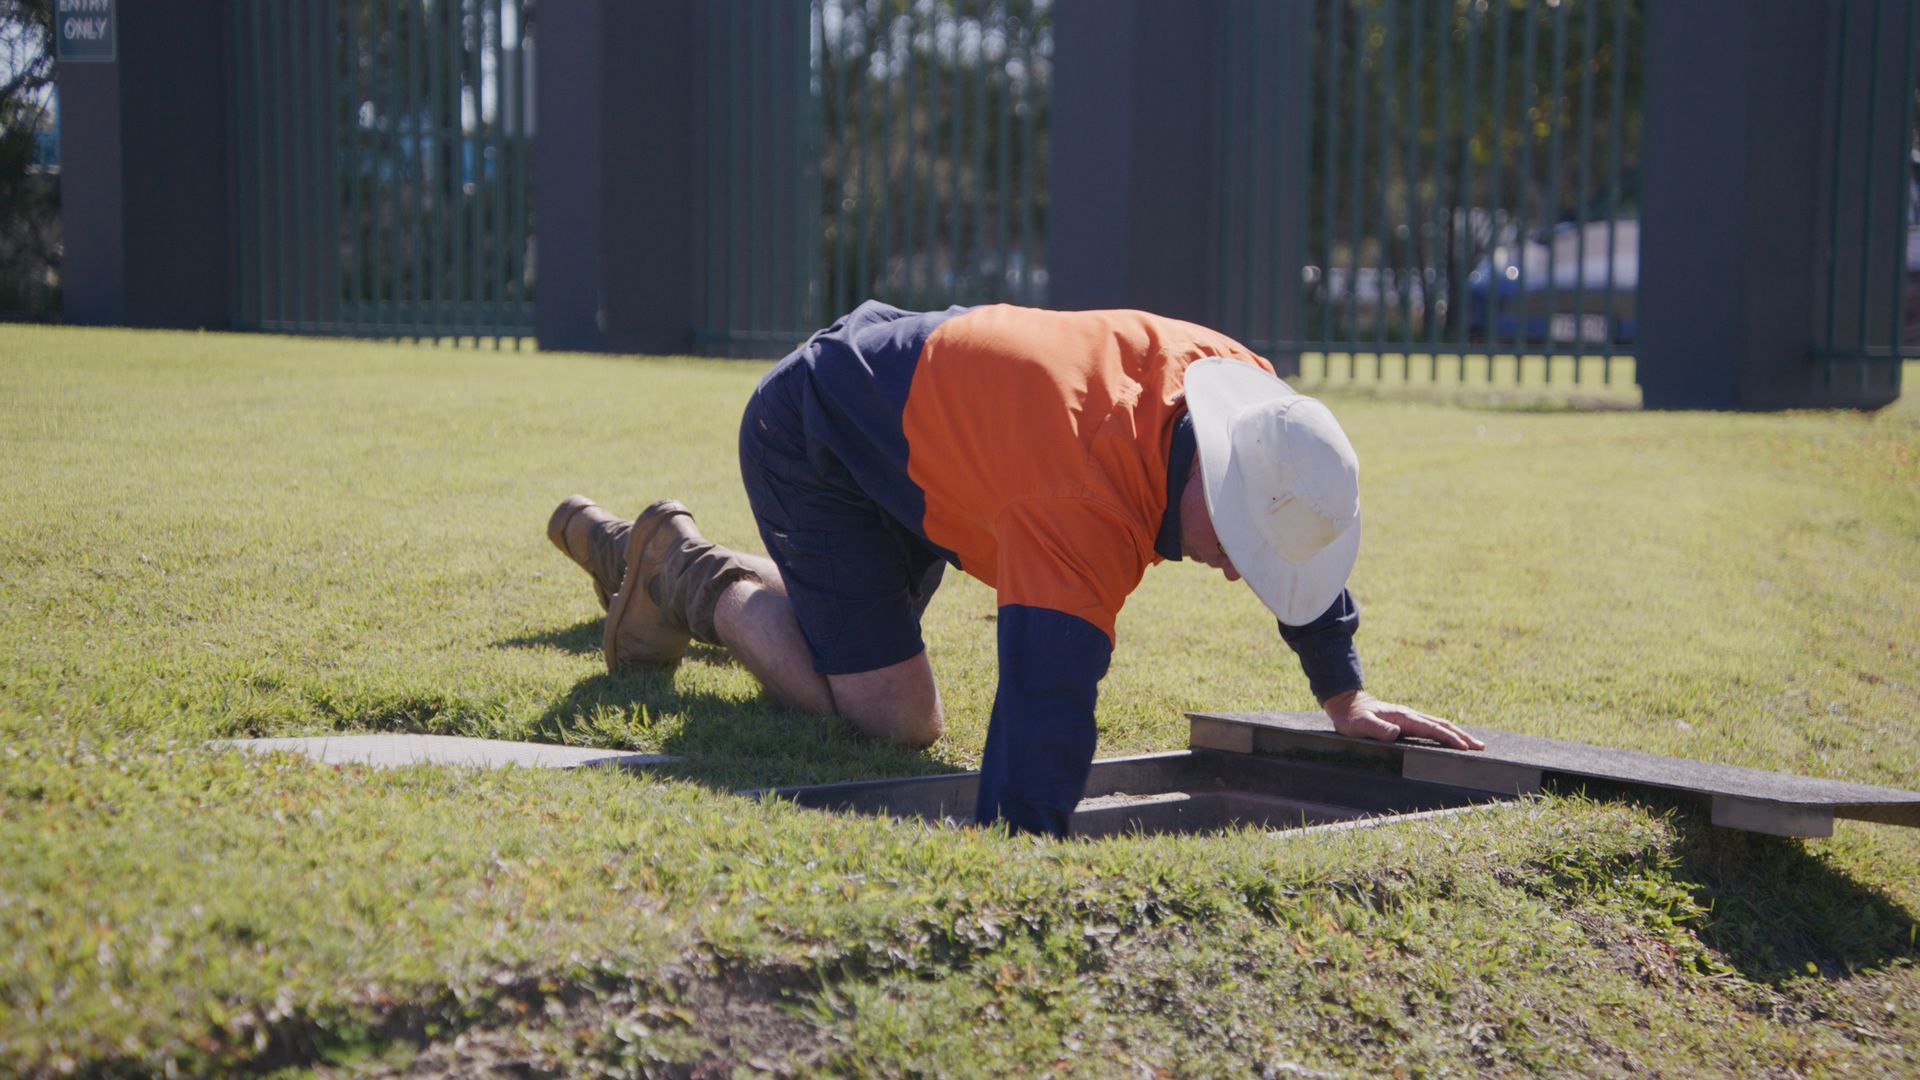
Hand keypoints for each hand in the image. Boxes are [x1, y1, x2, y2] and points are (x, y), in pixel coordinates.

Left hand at [1321, 689, 1484, 750]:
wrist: (1347, 704)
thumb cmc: (1352, 718)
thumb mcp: (1360, 725)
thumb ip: (1377, 729)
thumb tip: (1396, 733)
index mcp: (1404, 718)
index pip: (1432, 729)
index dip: (1449, 738)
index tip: (1465, 748)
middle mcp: (1410, 716)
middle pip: (1442, 725)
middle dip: (1462, 736)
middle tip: (1480, 747)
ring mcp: (1409, 717)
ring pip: (1439, 724)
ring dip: (1457, 734)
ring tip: (1473, 744)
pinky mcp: (1406, 721)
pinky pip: (1431, 726)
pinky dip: (1445, 732)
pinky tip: (1450, 739)